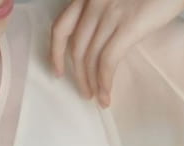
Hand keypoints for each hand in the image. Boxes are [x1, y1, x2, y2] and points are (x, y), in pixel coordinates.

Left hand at [50, 0, 183, 107]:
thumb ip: (108, 12)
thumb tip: (103, 40)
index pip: (61, 26)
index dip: (55, 52)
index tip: (58, 70)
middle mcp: (94, 1)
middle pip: (75, 47)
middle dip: (78, 75)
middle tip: (85, 92)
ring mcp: (109, 13)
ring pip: (89, 56)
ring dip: (91, 83)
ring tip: (98, 98)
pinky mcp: (127, 26)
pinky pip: (107, 61)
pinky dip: (104, 81)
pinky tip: (107, 94)